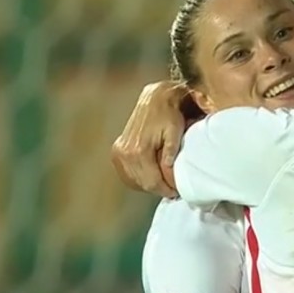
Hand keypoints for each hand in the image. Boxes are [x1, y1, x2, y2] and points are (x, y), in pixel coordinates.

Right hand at [110, 81, 189, 197]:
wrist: (154, 99)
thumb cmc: (169, 115)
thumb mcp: (175, 131)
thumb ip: (171, 150)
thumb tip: (169, 170)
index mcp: (139, 150)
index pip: (152, 182)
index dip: (165, 190)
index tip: (176, 192)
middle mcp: (125, 152)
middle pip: (142, 183)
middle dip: (159, 189)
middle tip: (172, 190)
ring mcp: (119, 152)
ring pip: (133, 181)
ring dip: (148, 185)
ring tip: (163, 183)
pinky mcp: (117, 150)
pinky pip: (126, 173)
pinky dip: (138, 178)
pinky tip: (149, 177)